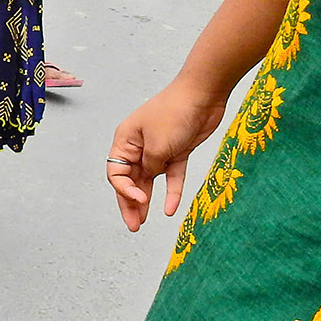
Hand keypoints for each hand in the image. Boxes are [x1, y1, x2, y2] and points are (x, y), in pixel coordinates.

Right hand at [105, 83, 227, 229]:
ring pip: (150, 181)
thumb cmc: (174, 113)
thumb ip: (150, 167)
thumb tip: (148, 180)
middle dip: (130, 203)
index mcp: (125, 141)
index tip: (140, 200)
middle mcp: (139, 147)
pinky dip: (171, 192)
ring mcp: (159, 150)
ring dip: (147, 201)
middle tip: (133, 225)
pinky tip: (170, 209)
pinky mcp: (178, 152)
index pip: (116, 173)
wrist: (203, 95)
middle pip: (131, 180)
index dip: (124, 191)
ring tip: (144, 222)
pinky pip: (172, 176)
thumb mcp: (157, 145)